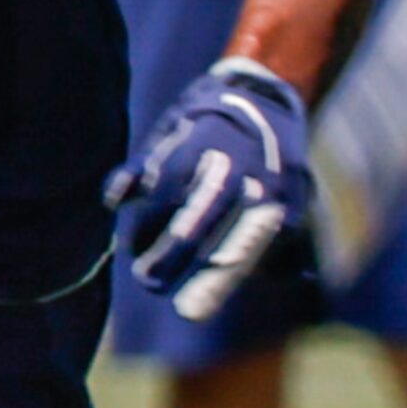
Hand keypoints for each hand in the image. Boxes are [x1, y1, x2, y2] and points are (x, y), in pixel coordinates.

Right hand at [106, 57, 310, 319]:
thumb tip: (253, 282)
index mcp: (269, 199)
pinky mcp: (173, 133)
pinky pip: (142, 164)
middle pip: (192, 228)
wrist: (257, 95)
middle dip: (167, 260)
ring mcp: (200, 152)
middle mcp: (235, 176)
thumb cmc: (275, 164)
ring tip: (137, 253)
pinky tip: (115, 201)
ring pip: (164, 200)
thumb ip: (275, 246)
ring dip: (145, 232)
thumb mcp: (291, 202)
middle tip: (150, 283)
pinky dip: (123, 184)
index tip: (186, 312)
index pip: (235, 251)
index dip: (209, 284)